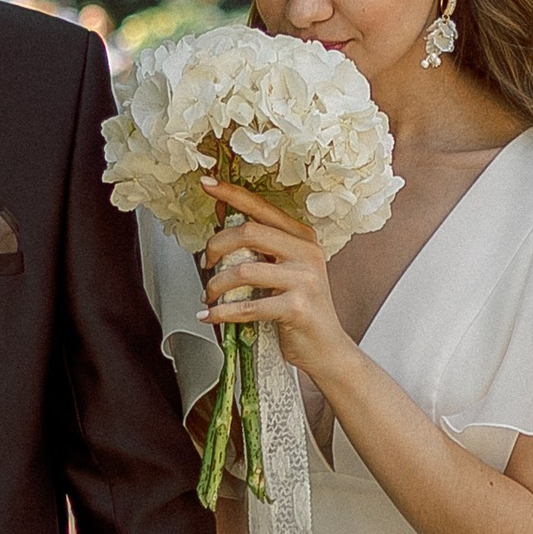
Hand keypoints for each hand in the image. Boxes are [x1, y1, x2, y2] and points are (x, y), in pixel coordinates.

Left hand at [199, 181, 355, 387]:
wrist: (327, 349)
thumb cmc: (300, 310)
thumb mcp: (284, 271)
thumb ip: (259, 248)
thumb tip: (220, 222)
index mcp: (302, 238)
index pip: (262, 207)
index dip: (232, 194)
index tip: (207, 184)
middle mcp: (306, 252)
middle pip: (249, 232)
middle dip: (216, 246)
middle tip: (205, 264)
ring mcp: (305, 279)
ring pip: (243, 270)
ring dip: (217, 285)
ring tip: (210, 296)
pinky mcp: (297, 307)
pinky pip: (247, 306)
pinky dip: (222, 313)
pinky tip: (211, 316)